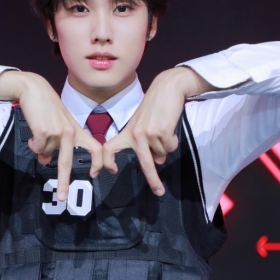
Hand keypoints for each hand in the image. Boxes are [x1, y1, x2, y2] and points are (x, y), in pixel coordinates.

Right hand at [0, 71, 103, 200]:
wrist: (34, 89)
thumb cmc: (46, 108)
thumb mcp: (56, 126)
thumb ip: (55, 144)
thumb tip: (45, 162)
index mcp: (77, 131)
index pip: (95, 147)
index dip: (99, 162)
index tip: (97, 174)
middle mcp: (70, 132)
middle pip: (67, 162)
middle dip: (63, 182)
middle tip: (62, 198)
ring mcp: (58, 132)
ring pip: (45, 154)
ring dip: (39, 148)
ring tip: (38, 131)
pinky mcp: (44, 132)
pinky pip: (36, 148)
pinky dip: (32, 143)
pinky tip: (33, 131)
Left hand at [99, 66, 213, 194]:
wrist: (167, 88)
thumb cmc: (155, 107)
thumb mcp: (146, 125)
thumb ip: (148, 144)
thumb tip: (158, 161)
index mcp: (127, 132)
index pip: (110, 147)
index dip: (106, 161)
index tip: (108, 171)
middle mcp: (135, 134)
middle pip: (144, 163)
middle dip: (153, 179)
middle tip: (159, 191)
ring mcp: (147, 133)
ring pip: (162, 153)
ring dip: (166, 145)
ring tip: (164, 128)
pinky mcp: (161, 131)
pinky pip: (170, 147)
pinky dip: (173, 140)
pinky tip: (170, 126)